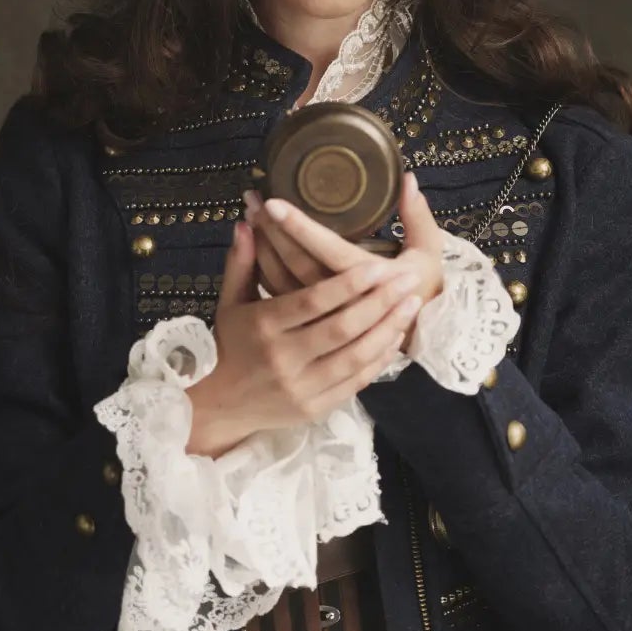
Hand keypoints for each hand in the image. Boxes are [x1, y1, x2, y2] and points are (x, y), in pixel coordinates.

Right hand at [184, 220, 423, 457]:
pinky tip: (395, 336)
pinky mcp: (315, 408)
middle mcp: (283, 358)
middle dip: (380, 303)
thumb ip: (243, 262)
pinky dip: (379, 359)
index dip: (347, 284)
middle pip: (341, 328)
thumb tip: (247, 222)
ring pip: (354, 356)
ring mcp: (301, 387)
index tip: (379, 265)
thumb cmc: (230, 344)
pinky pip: (355, 382)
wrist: (220, 405)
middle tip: (409, 280)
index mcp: (263, 325)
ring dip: (387, 329)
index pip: (312, 301)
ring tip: (411, 304)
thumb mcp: (230, 302)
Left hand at [243, 172, 445, 345]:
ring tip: (251, 214)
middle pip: (297, 264)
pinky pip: (278, 294)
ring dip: (262, 246)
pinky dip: (262, 267)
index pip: (328, 252)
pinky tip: (253, 242)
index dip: (300, 228)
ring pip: (282, 281)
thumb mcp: (428, 255)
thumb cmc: (420, 290)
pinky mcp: (309, 321)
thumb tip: (408, 179)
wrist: (414, 337)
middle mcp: (341, 301)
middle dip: (272, 230)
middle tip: (254, 201)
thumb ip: (419, 217)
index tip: (273, 204)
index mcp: (370, 281)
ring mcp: (321, 315)